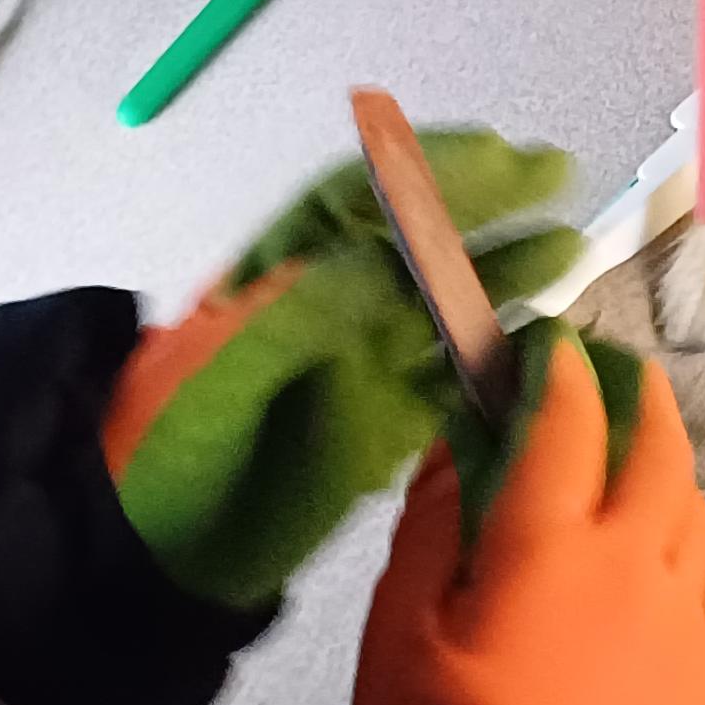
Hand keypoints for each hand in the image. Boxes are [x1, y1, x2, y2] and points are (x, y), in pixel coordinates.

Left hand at [101, 131, 586, 606]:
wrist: (139, 552)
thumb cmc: (162, 443)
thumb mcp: (224, 366)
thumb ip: (304, 310)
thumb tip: (386, 260)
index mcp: (284, 270)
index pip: (366, 196)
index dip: (430, 167)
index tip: (493, 152)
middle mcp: (332, 306)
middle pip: (420, 243)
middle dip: (485, 209)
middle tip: (553, 179)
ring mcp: (359, 367)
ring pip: (446, 312)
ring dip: (503, 282)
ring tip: (564, 256)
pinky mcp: (378, 431)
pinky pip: (448, 391)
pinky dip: (494, 375)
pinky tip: (538, 358)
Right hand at [350, 326, 704, 704]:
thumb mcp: (400, 618)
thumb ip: (435, 518)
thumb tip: (459, 448)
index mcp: (552, 540)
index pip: (567, 414)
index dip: (558, 366)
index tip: (547, 345)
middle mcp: (635, 562)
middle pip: (658, 445)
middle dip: (639, 396)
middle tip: (616, 376)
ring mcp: (683, 617)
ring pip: (693, 511)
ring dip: (665, 474)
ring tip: (635, 467)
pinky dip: (685, 556)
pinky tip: (658, 567)